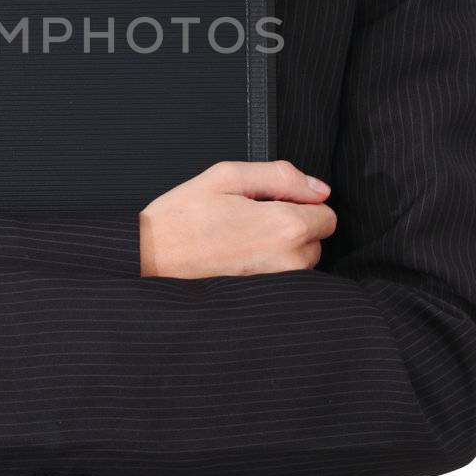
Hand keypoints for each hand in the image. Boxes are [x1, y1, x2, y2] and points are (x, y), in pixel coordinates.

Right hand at [138, 159, 336, 277]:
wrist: (148, 259)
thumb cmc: (182, 216)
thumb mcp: (227, 176)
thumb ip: (280, 175)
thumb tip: (318, 188)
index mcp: (285, 226)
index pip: (326, 213)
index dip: (300, 201)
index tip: (270, 200)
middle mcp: (289, 261)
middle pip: (316, 238)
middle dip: (292, 224)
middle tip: (248, 217)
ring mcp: (277, 284)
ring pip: (301, 260)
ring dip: (281, 247)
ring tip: (239, 237)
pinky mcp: (264, 300)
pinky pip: (283, 278)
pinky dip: (268, 266)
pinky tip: (237, 256)